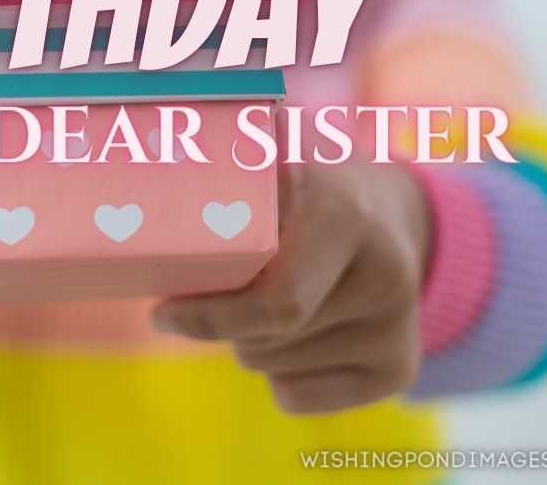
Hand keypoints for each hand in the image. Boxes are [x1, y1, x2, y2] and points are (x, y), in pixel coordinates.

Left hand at [151, 158, 430, 413]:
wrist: (392, 210)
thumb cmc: (305, 181)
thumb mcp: (273, 155)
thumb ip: (223, 158)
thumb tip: (146, 149)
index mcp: (345, 219)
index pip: (277, 304)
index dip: (209, 317)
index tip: (162, 312)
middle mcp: (385, 277)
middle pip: (263, 342)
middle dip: (223, 321)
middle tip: (213, 285)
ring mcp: (398, 329)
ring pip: (274, 369)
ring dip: (249, 342)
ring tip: (266, 291)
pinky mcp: (400, 367)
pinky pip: (298, 397)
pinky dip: (276, 373)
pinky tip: (293, 326)